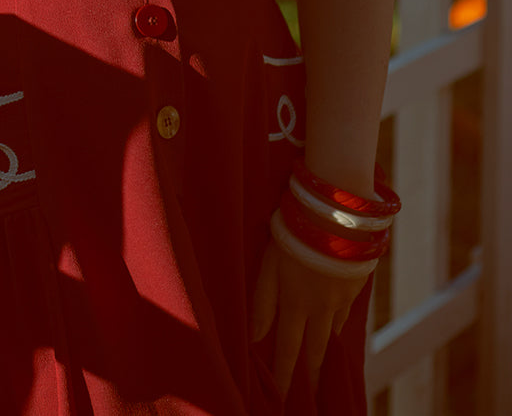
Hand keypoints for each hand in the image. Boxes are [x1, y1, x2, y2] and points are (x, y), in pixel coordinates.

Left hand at [251, 237, 366, 395]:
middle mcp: (321, 308)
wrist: (336, 214)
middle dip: (311, 373)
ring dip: (326, 350)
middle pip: (315, 349)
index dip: (285, 373)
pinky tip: (336, 326)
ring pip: (333, 332)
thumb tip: (254, 337)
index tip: (283, 395)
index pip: (288, 348)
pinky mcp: (356, 285)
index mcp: (296, 303)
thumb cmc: (293, 234)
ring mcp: (341, 298)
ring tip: (322, 365)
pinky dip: (339, 323)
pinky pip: (346, 312)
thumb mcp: (270, 264)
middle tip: (311, 394)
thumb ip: (263, 301)